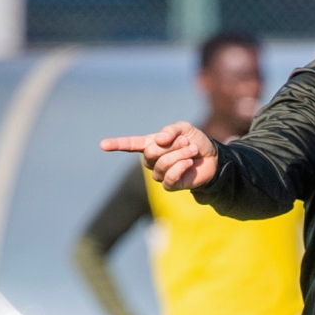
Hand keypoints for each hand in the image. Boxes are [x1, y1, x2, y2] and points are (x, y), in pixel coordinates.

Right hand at [100, 122, 218, 189]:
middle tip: (186, 143)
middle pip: (151, 153)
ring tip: (192, 151)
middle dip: (171, 146)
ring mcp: (161, 174)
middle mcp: (153, 160)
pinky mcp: (171, 185)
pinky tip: (190, 163)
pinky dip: (180, 168)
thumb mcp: (184, 129)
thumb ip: (170, 130)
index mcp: (151, 144)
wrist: (212, 158)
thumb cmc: (195, 142)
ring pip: (161, 165)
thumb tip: (157, 140)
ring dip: (179, 155)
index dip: (116, 144)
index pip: (130, 145)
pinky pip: (169, 178)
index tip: (102, 145)